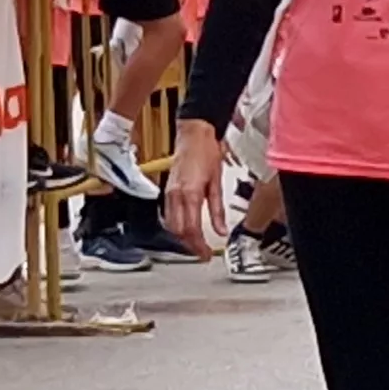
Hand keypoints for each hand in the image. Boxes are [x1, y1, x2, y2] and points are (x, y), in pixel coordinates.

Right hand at [165, 122, 226, 255]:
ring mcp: (169, 192)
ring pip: (170, 224)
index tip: (206, 255)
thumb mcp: (218, 183)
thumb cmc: (207, 152)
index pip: (191, 229)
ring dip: (182, 237)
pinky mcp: (167, 189)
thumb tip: (221, 230)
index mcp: (190, 194)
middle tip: (202, 252)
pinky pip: (168, 214)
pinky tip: (186, 228)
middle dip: (189, 245)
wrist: (194, 134)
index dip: (198, 246)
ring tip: (196, 243)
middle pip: (178, 230)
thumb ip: (218, 210)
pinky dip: (176, 225)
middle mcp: (175, 195)